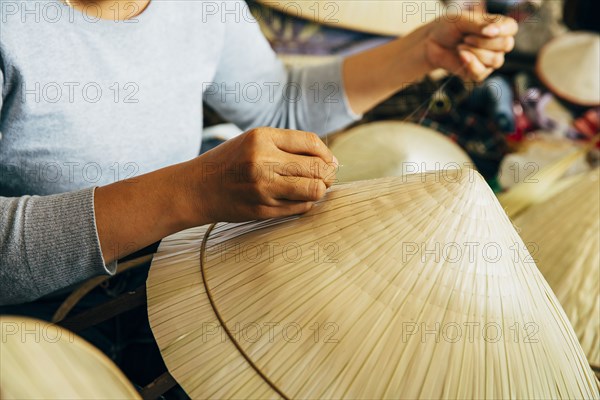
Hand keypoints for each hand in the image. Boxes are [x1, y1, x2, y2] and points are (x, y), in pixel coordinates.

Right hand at [181, 127, 337, 224]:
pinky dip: (307, 203)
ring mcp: (263, 188)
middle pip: (317, 168)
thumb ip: (288, 145)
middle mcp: (262, 161)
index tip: (328, 161)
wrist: (197, 188)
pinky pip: (301, 207)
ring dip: (321, 190)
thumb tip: (330, 160)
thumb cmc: (231, 161)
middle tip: (326, 177)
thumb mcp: (254, 141)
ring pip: (314, 190)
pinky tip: (298, 198)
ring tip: (315, 188)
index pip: (312, 143)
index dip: (327, 154)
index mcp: (262, 138)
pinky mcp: (262, 209)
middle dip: (329, 174)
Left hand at [424, 11, 517, 80]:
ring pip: (496, 60)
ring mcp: (489, 60)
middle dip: (484, 41)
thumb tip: (493, 32)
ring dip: (475, 52)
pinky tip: (461, 55)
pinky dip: (470, 63)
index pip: (511, 28)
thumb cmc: (448, 28)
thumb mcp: (463, 20)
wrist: (431, 43)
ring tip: (460, 45)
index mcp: (498, 27)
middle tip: (466, 37)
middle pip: (506, 45)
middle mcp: (497, 44)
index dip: (502, 30)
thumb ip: (479, 24)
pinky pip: (482, 72)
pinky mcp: (478, 73)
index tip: (486, 30)